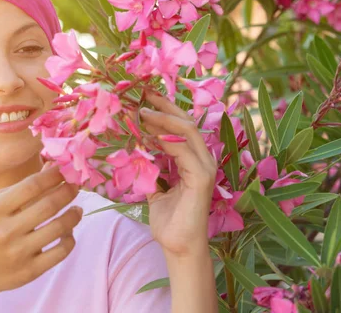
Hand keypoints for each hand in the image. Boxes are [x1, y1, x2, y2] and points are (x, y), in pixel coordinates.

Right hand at [0, 166, 82, 298]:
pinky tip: (69, 232)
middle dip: (68, 192)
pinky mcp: (30, 271)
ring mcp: (19, 252)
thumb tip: (53, 167)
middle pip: (49, 205)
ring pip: (59, 228)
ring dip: (74, 215)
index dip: (53, 175)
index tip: (65, 170)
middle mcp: (7, 230)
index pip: (32, 186)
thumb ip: (25, 186)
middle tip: (75, 187)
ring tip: (77, 209)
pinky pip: (61, 252)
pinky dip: (70, 239)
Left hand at [139, 91, 215, 257]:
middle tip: (142, 92)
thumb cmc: (169, 220)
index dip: (162, 110)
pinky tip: (148, 132)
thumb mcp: (155, 187)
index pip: (180, 126)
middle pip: (185, 121)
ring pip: (186, 130)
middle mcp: (203, 159)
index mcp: (193, 159)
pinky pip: (183, 150)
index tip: (140, 98)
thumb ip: (151, 167)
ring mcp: (206, 167)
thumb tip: (134, 149)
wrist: (178, 247)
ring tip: (140, 110)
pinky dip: (166, 138)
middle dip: (163, 105)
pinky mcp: (203, 178)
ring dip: (162, 118)